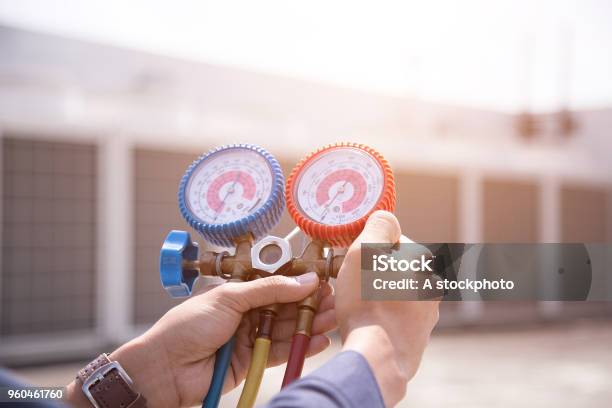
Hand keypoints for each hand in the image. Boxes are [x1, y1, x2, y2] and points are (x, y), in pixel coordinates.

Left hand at [66, 272, 335, 407]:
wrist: (166, 368)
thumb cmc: (187, 326)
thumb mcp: (229, 298)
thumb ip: (269, 290)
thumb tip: (304, 280)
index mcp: (239, 292)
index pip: (276, 284)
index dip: (300, 282)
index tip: (322, 280)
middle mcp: (247, 313)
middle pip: (285, 307)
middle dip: (310, 304)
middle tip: (334, 301)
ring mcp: (251, 337)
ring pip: (287, 329)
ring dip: (310, 324)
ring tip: (333, 319)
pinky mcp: (253, 360)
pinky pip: (282, 351)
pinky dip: (300, 346)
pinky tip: (319, 339)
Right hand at [335, 211, 439, 405]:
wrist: (378, 357)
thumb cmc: (369, 303)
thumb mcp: (365, 250)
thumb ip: (378, 225)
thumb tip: (385, 218)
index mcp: (424, 260)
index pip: (390, 240)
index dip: (366, 248)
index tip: (352, 262)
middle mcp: (432, 284)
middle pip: (391, 267)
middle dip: (371, 273)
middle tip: (350, 285)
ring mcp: (427, 312)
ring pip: (391, 292)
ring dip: (375, 295)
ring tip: (357, 307)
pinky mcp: (417, 335)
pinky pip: (393, 316)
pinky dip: (380, 317)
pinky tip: (367, 323)